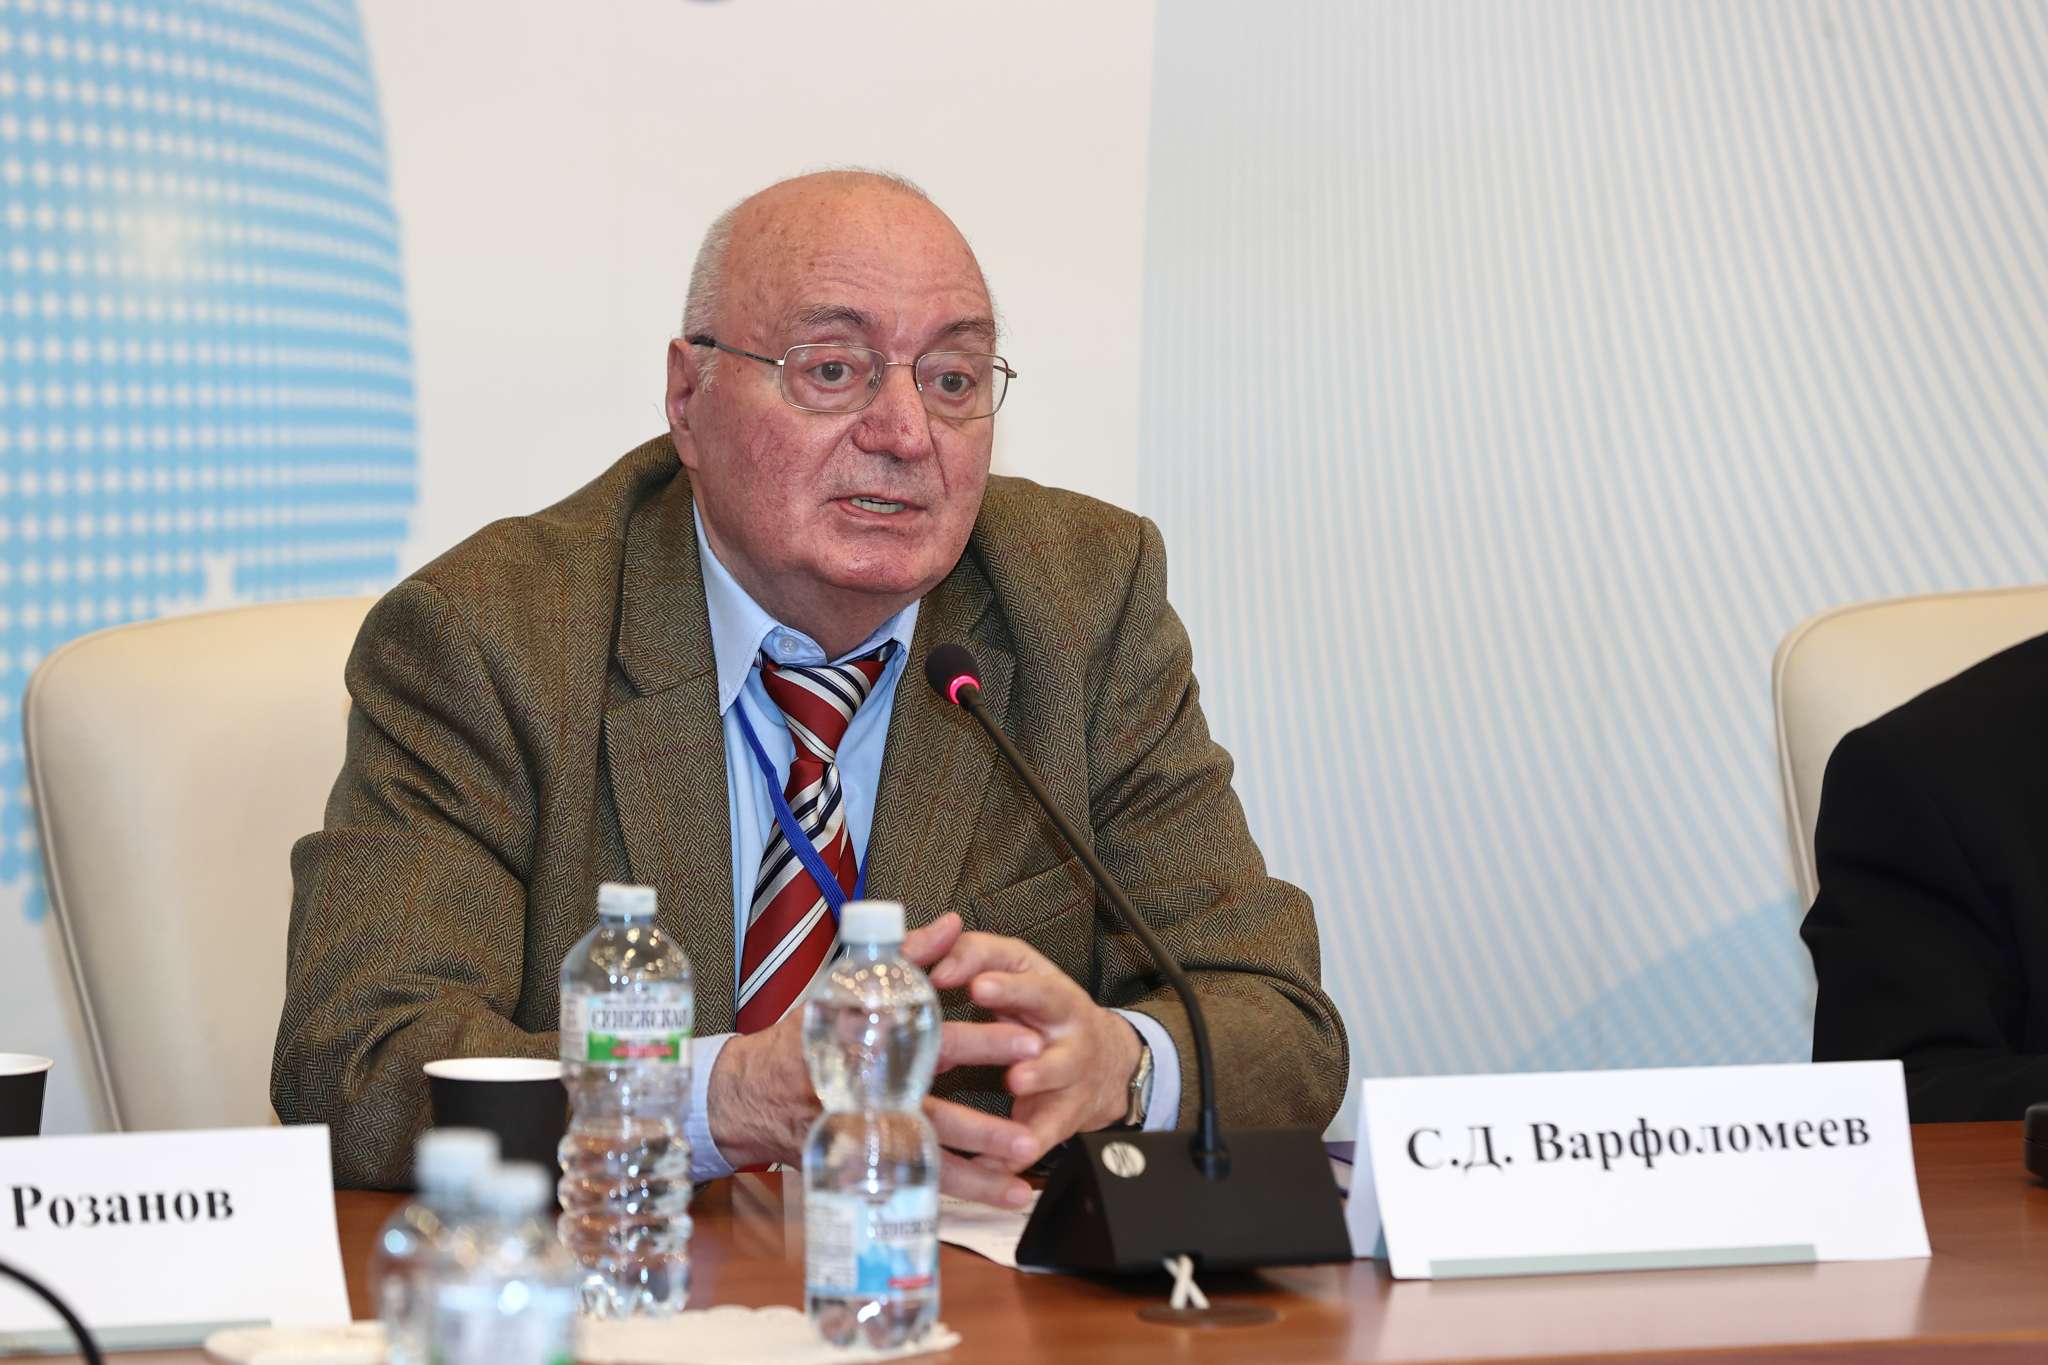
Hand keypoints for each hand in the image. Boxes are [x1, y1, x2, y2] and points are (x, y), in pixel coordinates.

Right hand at [704, 913, 1045, 1208]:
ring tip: (1027, 1169)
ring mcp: (866, 1137)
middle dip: (986, 1129)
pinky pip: (920, 1184)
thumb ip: (906, 956)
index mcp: (871, 1049)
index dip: (983, 1044)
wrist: (751, 1094)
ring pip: (930, 1161)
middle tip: (1030, 1135)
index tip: (1029, 1042)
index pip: (934, 1044)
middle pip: (935, 1116)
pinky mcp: (865, 1165)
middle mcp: (870, 1099)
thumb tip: (953, 925)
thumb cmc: (805, 1035)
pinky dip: (966, 1190)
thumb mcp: (847, 988)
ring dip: (982, 1173)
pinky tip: (1009, 1192)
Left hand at [924, 921, 1143, 1170]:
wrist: (1105, 1064)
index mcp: (1041, 980)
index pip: (1016, 959)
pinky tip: (1001, 1159)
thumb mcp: (1012, 976)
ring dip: (1039, 1072)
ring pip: (1060, 1065)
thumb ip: (967, 959)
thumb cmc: (1040, 1014)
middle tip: (983, 992)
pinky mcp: (1069, 1109)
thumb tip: (924, 956)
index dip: (982, 959)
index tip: (952, 972)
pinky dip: (1027, 1144)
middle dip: (1017, 994)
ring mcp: (1071, 1062)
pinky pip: (1049, 1128)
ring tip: (1016, 1079)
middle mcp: (1062, 1016)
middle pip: (1047, 997)